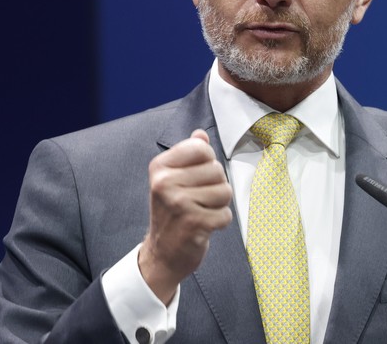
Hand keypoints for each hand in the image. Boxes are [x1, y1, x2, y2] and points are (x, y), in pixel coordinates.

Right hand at [138, 129, 232, 303]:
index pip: (201, 148)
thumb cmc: (172, 213)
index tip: (197, 177)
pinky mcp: (193, 223)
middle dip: (216, 186)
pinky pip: (226, 214)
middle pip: (217, 170)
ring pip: (225, 192)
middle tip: (198, 200)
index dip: (208, 162)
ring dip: (219, 205)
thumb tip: (200, 134)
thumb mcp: (173, 179)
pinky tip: (204, 226)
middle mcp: (165, 183)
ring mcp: (178, 203)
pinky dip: (220, 222)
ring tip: (202, 212)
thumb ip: (189, 154)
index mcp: (160, 167)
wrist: (162, 253)